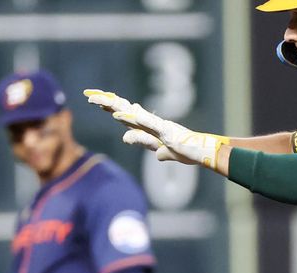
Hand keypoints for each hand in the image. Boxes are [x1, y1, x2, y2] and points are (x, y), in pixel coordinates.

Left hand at [84, 88, 228, 168]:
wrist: (206, 152)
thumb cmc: (190, 152)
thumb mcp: (166, 153)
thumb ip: (155, 149)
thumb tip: (145, 149)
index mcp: (152, 128)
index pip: (127, 116)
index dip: (111, 108)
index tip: (96, 100)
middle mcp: (153, 124)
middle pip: (125, 111)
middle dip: (107, 103)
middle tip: (89, 95)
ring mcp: (159, 127)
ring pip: (132, 115)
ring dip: (115, 108)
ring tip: (98, 102)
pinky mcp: (166, 132)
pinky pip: (146, 125)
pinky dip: (132, 120)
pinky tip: (118, 115)